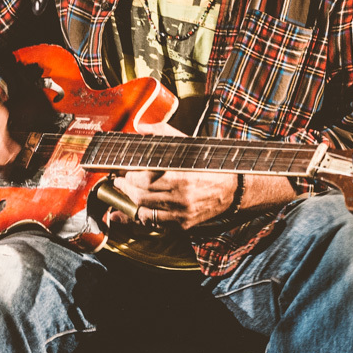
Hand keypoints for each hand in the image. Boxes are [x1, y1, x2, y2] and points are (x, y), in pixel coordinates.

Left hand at [111, 121, 237, 229]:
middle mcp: (181, 197)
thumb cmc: (208, 164)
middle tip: (119, 181)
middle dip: (125, 188)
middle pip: (141, 196)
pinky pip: (155, 224)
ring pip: (145, 212)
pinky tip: (132, 211)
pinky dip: (141, 217)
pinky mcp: (183, 225)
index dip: (129, 176)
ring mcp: (182, 213)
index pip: (144, 179)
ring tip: (123, 194)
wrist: (233, 189)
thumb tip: (141, 127)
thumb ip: (163, 133)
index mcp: (181, 175)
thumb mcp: (188, 144)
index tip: (122, 170)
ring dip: (129, 203)